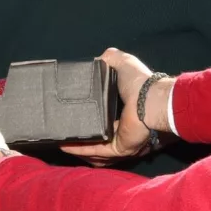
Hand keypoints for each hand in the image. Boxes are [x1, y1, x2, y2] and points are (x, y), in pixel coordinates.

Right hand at [61, 48, 171, 164]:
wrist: (150, 101)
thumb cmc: (140, 83)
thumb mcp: (123, 63)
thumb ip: (111, 59)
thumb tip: (99, 58)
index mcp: (126, 111)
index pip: (107, 118)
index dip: (92, 117)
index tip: (74, 113)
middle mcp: (125, 129)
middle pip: (101, 137)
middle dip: (84, 137)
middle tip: (65, 132)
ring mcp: (122, 141)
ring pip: (96, 148)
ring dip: (79, 147)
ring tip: (61, 142)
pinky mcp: (118, 149)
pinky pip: (96, 152)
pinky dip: (80, 150)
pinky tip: (64, 146)